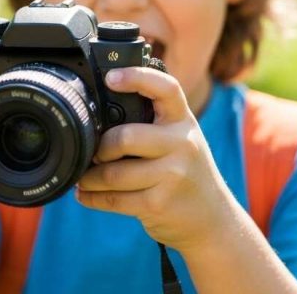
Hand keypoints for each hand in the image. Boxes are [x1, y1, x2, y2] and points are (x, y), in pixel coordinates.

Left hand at [75, 68, 226, 251]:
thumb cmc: (185, 172)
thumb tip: (100, 113)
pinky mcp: (159, 204)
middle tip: (93, 154)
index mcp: (184, 121)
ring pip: (113, 173)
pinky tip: (86, 195)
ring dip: (90, 178)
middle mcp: (182, 145)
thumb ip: (153, 124)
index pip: (165, 88)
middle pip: (125, 137)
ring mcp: (172, 176)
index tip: (110, 78)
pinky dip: (93, 198)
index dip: (137, 77)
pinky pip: (114, 199)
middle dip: (100, 148)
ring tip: (83, 178)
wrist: (213, 219)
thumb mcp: (180, 140)